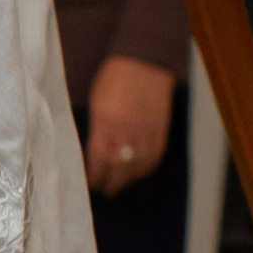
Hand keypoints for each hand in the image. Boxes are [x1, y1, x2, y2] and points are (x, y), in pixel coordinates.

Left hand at [85, 57, 175, 197]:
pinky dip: (147, 167)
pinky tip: (140, 172)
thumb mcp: (97, 102)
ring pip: (138, 165)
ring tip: (121, 185)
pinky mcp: (161, 127)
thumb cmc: (114, 78)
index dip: (94, 176)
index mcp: (105, 122)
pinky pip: (156, 155)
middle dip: (111, 183)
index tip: (91, 184)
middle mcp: (126, 129)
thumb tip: (94, 154)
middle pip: (119, 167)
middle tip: (106, 192)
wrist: (144, 61)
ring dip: (129, 179)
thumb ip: (97, 128)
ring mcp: (146, 129)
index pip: (98, 159)